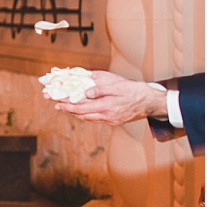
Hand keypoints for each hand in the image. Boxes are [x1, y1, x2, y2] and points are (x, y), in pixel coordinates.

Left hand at [52, 70, 168, 124]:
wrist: (151, 102)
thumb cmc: (134, 91)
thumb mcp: (117, 86)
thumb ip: (100, 89)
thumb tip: (85, 92)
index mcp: (106, 107)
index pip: (81, 107)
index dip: (66, 105)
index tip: (56, 102)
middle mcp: (106, 116)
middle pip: (81, 114)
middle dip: (67, 109)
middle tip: (56, 105)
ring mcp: (110, 120)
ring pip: (87, 118)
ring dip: (75, 112)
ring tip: (65, 107)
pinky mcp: (114, 121)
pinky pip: (95, 119)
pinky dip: (86, 114)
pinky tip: (82, 110)